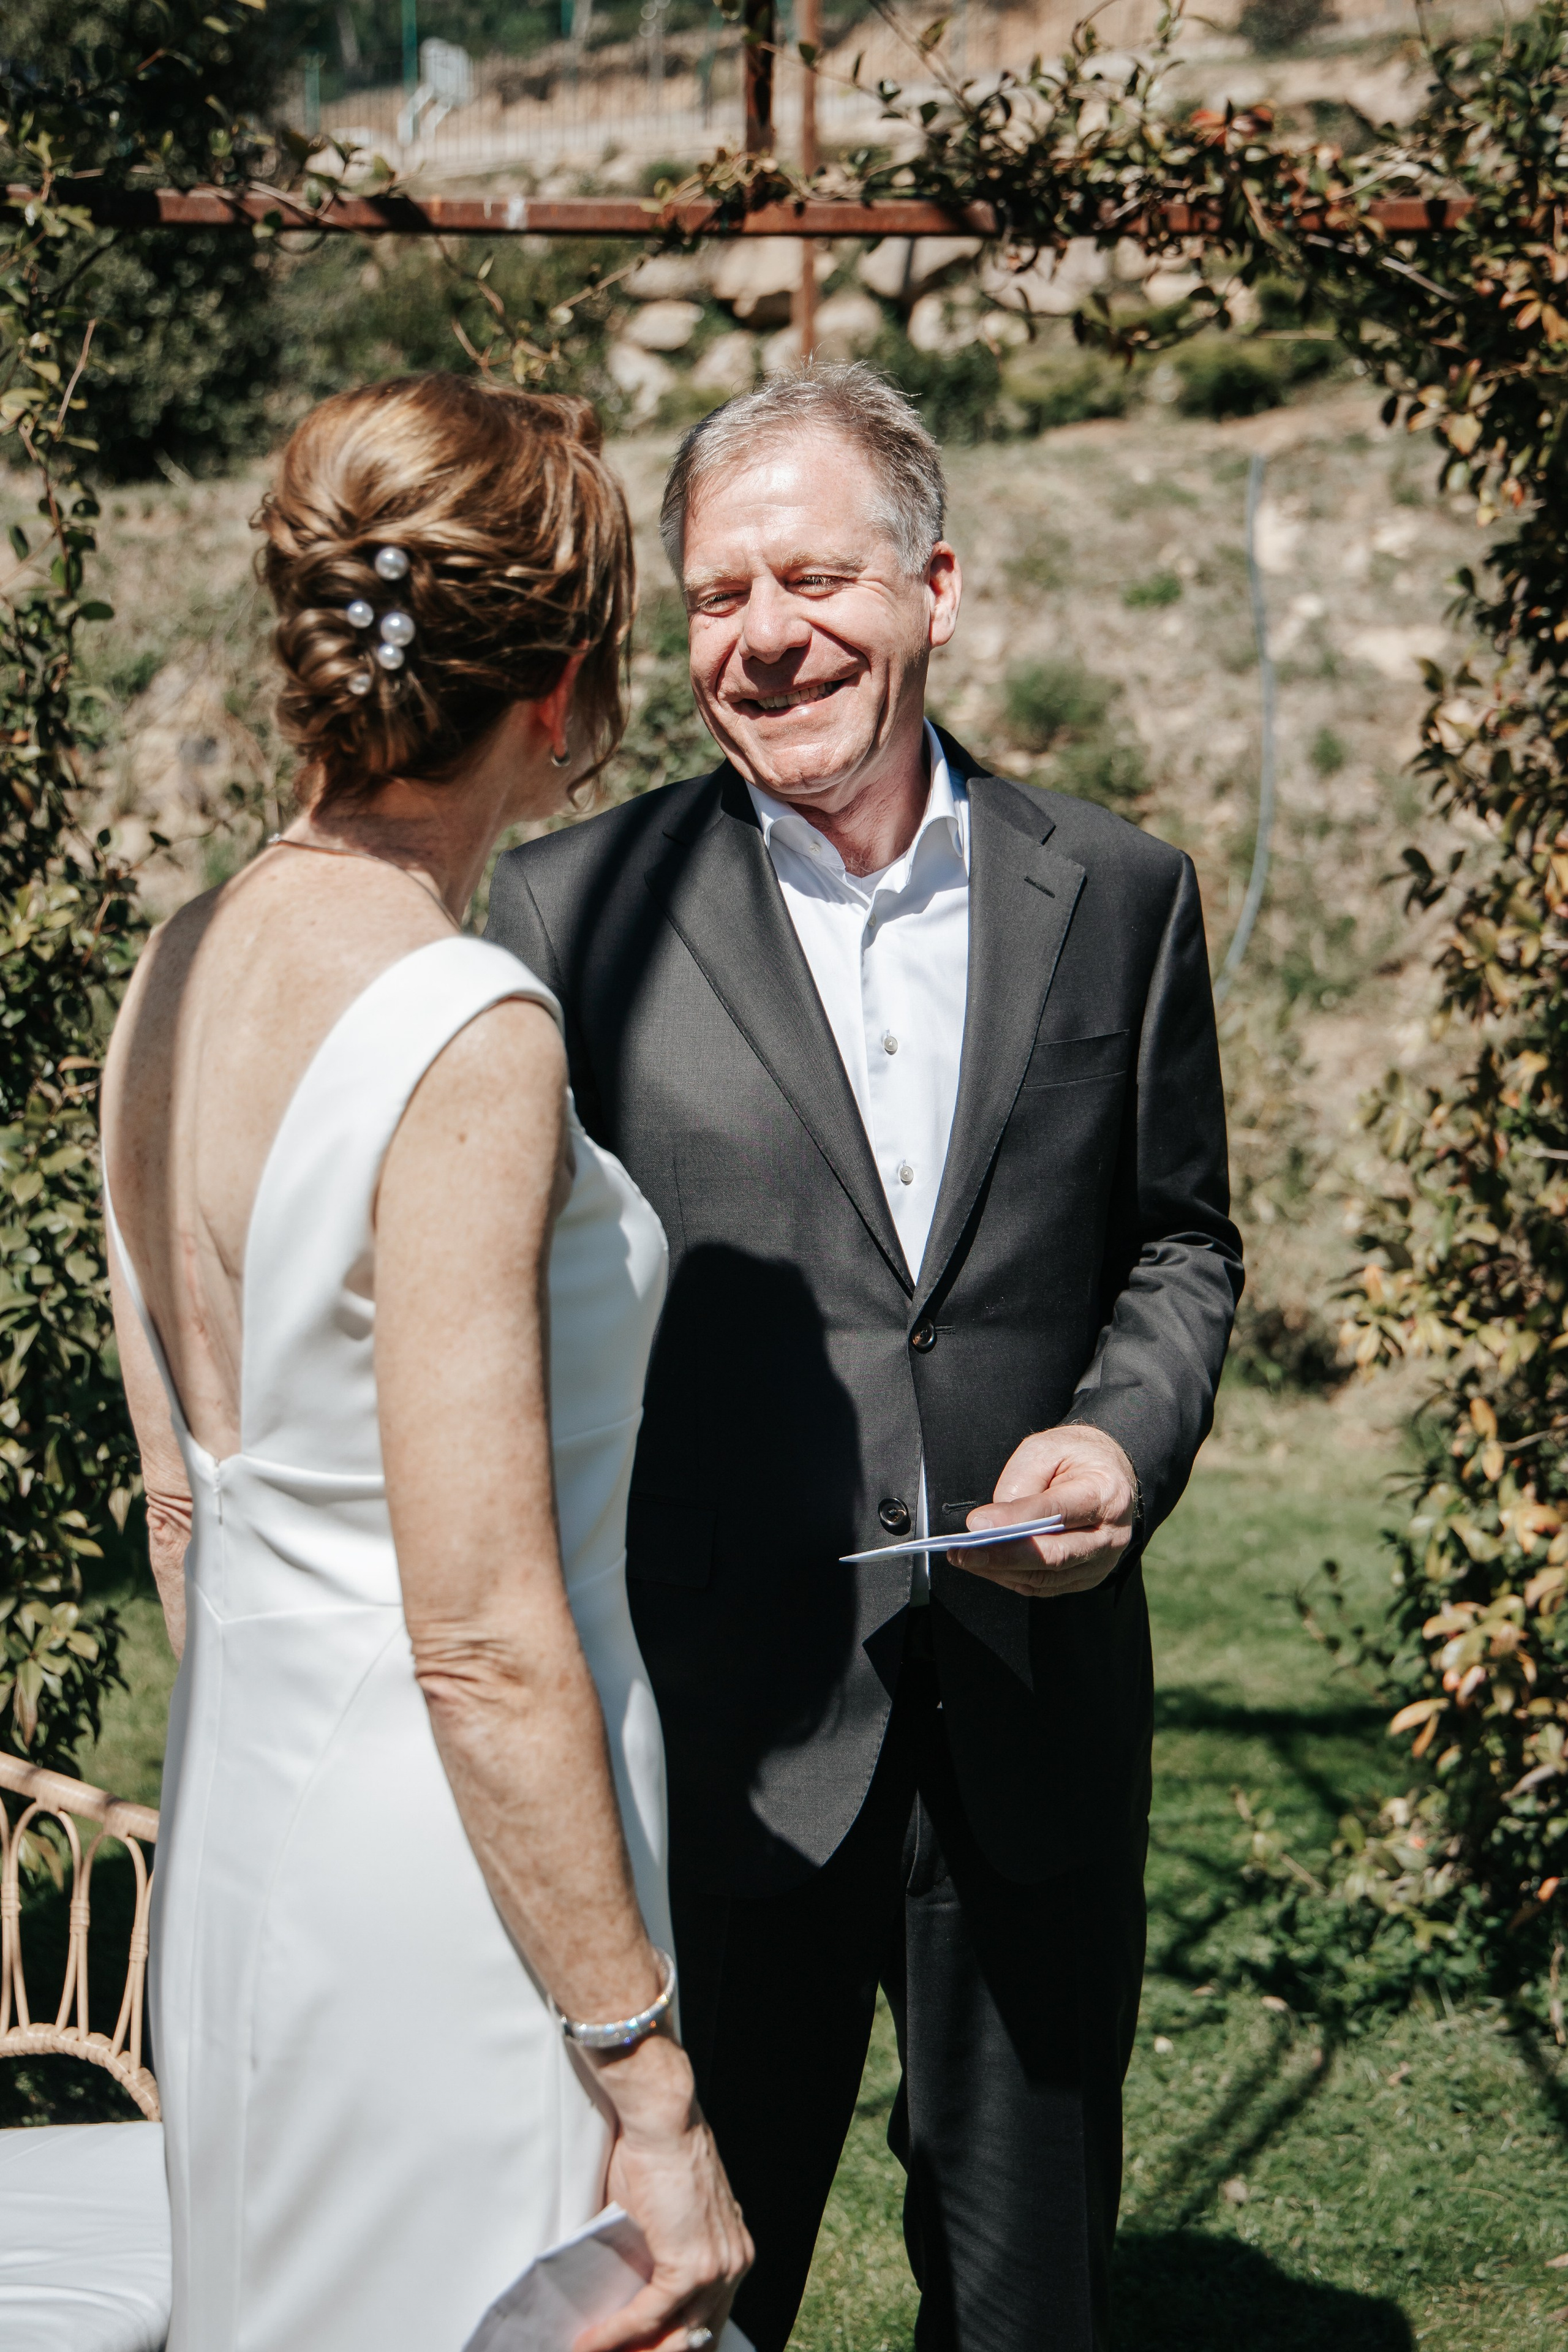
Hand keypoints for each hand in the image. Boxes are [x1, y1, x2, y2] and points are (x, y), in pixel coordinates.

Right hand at [573, 2034, 752, 2351]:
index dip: (677, 2344)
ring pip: (672, 2335)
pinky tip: (588, 2344)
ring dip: (629, 2351)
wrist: (662, 2121)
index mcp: (734, 2252)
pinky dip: (614, 2334)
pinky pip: (648, 2315)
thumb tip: (629, 2287)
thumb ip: (662, 2255)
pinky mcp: (688, 2266)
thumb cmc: (657, 2156)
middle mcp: (735, 2265)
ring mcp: (716, 2268)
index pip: (710, 2320)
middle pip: (695, 2337)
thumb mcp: (669, 2216)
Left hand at [948, 1424, 1137, 1599]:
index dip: (1015, 1520)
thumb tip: (992, 1525)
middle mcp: (1111, 1534)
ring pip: (1047, 1577)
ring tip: (964, 1559)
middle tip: (962, 1552)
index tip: (976, 1523)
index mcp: (1105, 1493)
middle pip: (1054, 1555)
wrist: (1108, 1471)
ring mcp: (1103, 1561)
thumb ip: (1021, 1485)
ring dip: (1002, 1571)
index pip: (1057, 1512)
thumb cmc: (1074, 1457)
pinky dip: (1013, 1578)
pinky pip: (1046, 1586)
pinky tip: (986, 1566)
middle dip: (1003, 1556)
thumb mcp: (1045, 1450)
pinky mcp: (1088, 1576)